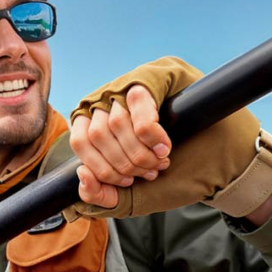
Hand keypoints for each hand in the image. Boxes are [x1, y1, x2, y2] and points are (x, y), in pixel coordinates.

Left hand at [68, 84, 170, 209]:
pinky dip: (152, 138)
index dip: (101, 168)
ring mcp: (119, 88)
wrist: (192, 114)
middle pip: (98, 135)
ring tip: (158, 163)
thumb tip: (82, 175)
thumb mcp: (122, 174)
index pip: (80, 143)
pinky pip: (141, 114)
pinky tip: (163, 149)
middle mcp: (98, 100)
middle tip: (148, 174)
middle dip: (124, 163)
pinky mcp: (143, 84)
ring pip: (117, 124)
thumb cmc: (149, 152)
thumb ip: (98, 188)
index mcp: (85, 119)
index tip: (126, 182)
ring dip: (139, 153)